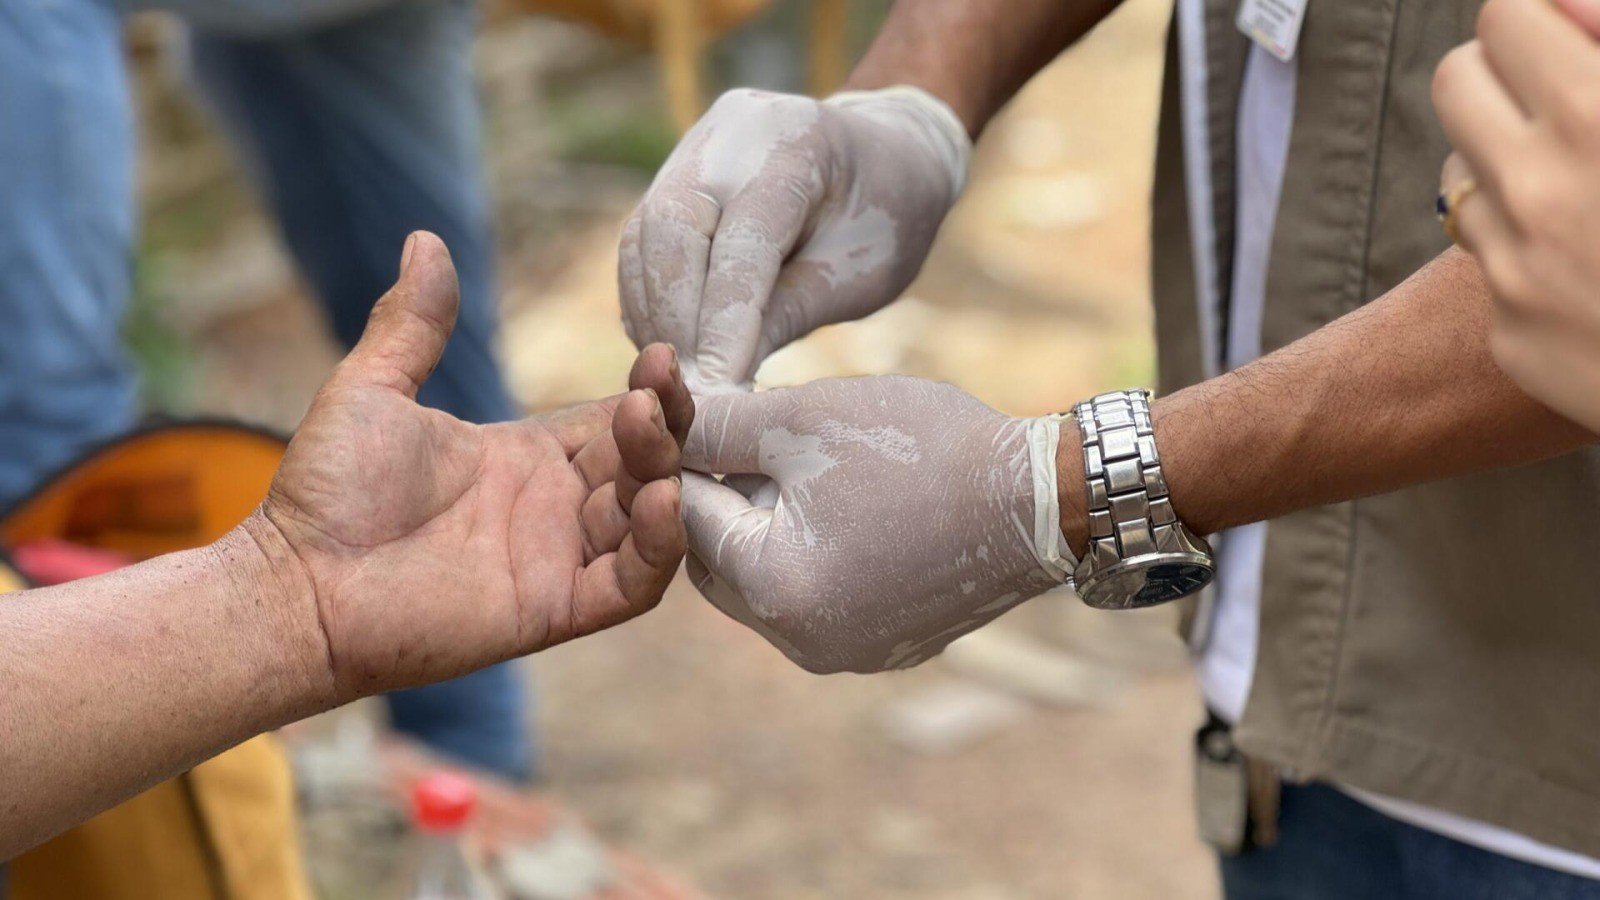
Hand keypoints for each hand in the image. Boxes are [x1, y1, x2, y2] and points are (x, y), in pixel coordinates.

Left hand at [249, 232, 691, 700]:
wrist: (296, 584)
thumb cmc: (327, 492)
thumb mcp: (373, 390)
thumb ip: (414, 323)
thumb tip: (424, 238)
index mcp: (524, 457)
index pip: (613, 419)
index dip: (647, 391)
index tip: (656, 354)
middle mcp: (553, 508)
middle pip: (644, 461)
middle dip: (663, 421)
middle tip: (655, 385)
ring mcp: (559, 560)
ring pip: (649, 516)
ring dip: (664, 470)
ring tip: (647, 424)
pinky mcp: (556, 608)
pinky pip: (633, 584)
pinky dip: (660, 546)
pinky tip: (658, 499)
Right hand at [619, 87, 970, 391]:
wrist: (883, 155)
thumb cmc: (885, 220)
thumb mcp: (859, 273)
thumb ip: (788, 313)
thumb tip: (717, 382)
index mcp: (796, 144)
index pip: (742, 243)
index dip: (723, 322)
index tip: (716, 390)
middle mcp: (732, 132)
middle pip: (671, 228)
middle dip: (674, 318)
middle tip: (689, 390)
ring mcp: (696, 147)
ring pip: (644, 235)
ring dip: (654, 314)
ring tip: (677, 379)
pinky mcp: (674, 174)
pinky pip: (642, 241)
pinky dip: (649, 299)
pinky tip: (670, 349)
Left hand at [679, 376, 1065, 672]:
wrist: (1043, 498)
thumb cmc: (920, 449)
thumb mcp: (800, 418)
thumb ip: (715, 423)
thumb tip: (656, 419)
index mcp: (772, 590)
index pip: (685, 517)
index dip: (681, 455)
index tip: (691, 413)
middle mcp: (802, 642)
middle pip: (719, 560)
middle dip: (724, 497)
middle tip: (744, 440)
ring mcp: (848, 652)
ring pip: (768, 581)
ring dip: (768, 526)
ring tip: (800, 466)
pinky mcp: (886, 648)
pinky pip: (820, 598)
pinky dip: (817, 552)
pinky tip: (847, 503)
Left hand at [1433, 0, 1599, 431]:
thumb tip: (1565, 8)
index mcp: (1597, 115)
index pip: (1504, 19)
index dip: (1540, 20)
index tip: (1569, 34)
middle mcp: (1541, 193)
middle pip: (1456, 86)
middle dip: (1503, 78)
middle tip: (1562, 93)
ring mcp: (1516, 273)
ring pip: (1461, 180)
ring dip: (1512, 169)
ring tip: (1593, 186)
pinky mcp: (1513, 339)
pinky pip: (1493, 267)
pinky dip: (1534, 255)